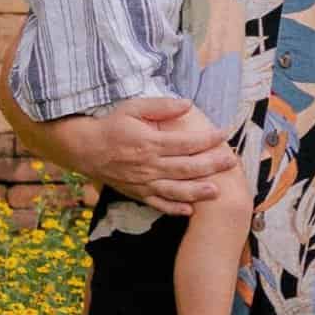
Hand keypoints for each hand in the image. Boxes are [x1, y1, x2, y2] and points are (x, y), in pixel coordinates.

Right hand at [81, 96, 235, 215]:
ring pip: (174, 190)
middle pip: (185, 167)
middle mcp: (148, 165)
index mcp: (149, 143)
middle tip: (231, 161)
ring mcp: (142, 182)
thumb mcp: (133, 108)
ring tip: (216, 191)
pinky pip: (157, 204)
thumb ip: (161, 106)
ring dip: (196, 192)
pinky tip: (189, 211)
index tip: (223, 133)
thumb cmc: (111, 125)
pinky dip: (173, 209)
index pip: (185, 142)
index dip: (206, 138)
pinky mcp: (136, 193)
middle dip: (211, 165)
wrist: (84, 148)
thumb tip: (188, 104)